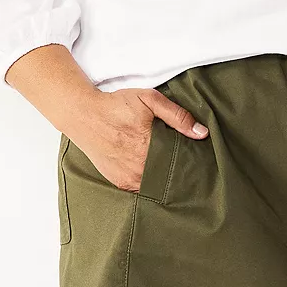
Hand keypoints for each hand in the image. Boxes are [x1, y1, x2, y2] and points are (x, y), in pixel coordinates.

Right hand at [67, 87, 208, 192]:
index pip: (180, 160)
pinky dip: (149, 180)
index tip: (198, 156)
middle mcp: (138, 168)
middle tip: (187, 161)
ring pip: (156, 183)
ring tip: (171, 164)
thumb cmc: (117, 105)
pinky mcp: (119, 183)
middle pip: (169, 174)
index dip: (189, 158)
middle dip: (179, 168)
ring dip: (164, 176)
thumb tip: (202, 133)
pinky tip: (154, 169)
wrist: (84, 115)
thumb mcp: (149, 100)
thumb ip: (177, 116)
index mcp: (149, 148)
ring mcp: (128, 179)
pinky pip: (141, 187)